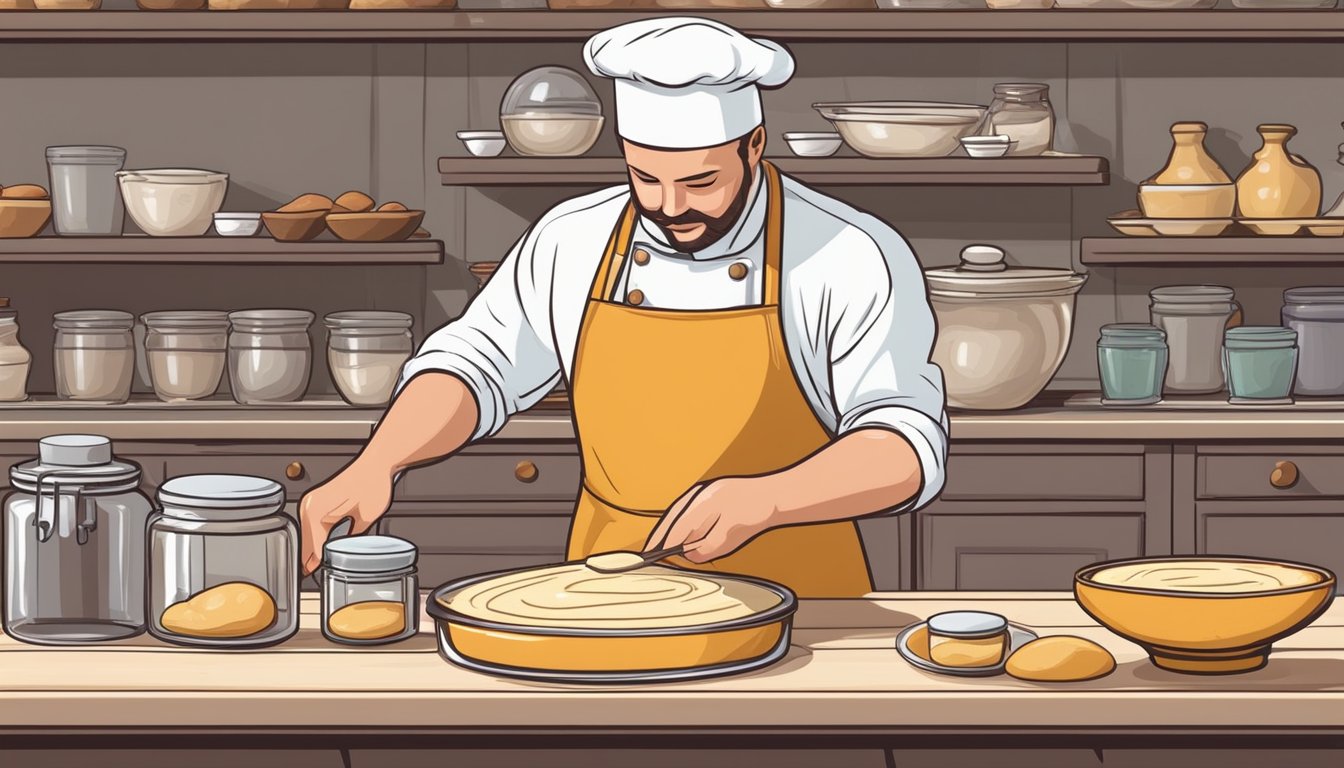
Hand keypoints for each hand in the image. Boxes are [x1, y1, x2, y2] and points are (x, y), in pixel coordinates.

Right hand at [298, 459, 393, 574]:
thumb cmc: (373, 483)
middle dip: (311, 559)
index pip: (313, 549)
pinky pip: (311, 524)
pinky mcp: (317, 500)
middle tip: (313, 577)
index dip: (317, 566)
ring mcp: (310, 502)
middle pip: (306, 543)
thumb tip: (341, 555)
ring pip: (307, 534)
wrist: (377, 462)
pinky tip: (322, 547)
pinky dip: (316, 537)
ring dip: (313, 548)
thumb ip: (350, 539)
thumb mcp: (366, 519)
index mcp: (316, 512)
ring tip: (316, 566)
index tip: (315, 578)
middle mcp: (308, 506)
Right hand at [644, 478, 778, 563]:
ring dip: (668, 528)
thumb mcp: (730, 537)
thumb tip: (688, 554)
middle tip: (647, 552)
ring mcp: (703, 491)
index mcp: (701, 505)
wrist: (775, 494)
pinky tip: (679, 530)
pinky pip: (687, 508)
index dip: (663, 545)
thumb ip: (707, 547)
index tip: (651, 558)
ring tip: (657, 544)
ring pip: (678, 511)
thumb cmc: (754, 514)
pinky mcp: (709, 492)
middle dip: (659, 536)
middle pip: (672, 518)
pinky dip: (679, 520)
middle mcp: (698, 495)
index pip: (676, 530)